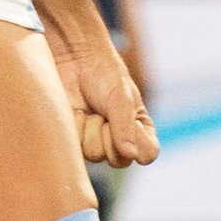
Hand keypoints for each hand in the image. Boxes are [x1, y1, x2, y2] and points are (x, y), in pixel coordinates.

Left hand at [59, 44, 159, 169]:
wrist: (73, 60)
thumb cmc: (104, 74)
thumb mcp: (121, 98)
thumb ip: (125, 127)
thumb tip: (131, 154)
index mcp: (140, 130)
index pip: (147, 154)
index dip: (138, 143)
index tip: (130, 123)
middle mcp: (119, 141)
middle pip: (119, 161)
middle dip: (110, 136)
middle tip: (104, 112)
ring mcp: (95, 142)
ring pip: (95, 155)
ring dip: (90, 129)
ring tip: (88, 110)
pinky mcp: (74, 139)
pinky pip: (74, 147)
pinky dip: (75, 127)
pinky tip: (75, 112)